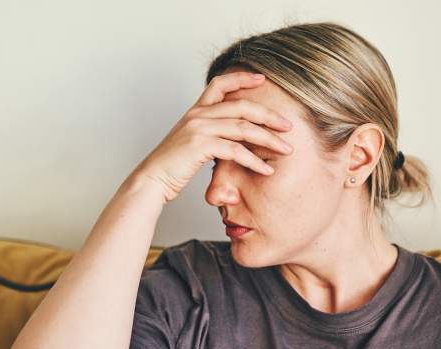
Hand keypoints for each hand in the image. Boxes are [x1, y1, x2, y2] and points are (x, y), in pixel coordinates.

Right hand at [133, 71, 293, 201]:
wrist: (151, 179)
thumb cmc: (172, 166)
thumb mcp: (192, 143)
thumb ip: (211, 135)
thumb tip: (233, 140)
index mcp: (196, 110)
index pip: (220, 84)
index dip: (242, 78)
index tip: (263, 79)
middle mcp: (198, 115)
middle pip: (241, 106)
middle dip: (269, 115)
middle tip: (289, 126)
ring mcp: (198, 128)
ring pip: (243, 127)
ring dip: (269, 139)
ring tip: (286, 149)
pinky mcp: (200, 146)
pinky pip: (235, 150)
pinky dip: (254, 161)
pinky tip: (266, 169)